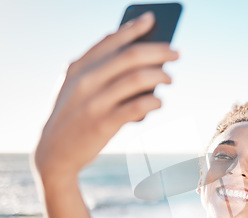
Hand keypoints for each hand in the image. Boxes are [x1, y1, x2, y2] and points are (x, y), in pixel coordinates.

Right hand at [34, 11, 178, 179]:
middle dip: (159, 51)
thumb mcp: (76, 87)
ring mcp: (95, 102)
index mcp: (78, 67)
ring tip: (170, 79)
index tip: (152, 19)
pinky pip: (137, 107)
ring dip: (160, 76)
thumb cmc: (74, 115)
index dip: (132, 28)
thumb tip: (142, 61)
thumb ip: (99, 71)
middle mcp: (86, 80)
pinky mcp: (104, 123)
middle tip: (177, 53)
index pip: (110, 40)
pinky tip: (159, 102)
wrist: (54, 152)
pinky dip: (154, 102)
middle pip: (131, 56)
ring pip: (137, 79)